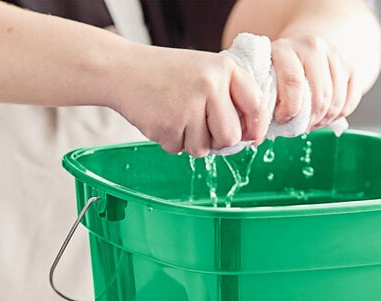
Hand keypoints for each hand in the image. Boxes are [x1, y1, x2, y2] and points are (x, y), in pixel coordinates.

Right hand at [110, 45, 267, 155]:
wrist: (124, 70)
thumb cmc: (170, 75)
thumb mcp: (206, 72)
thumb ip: (231, 97)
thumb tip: (251, 137)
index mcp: (224, 69)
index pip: (255, 105)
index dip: (256, 128)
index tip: (252, 138)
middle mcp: (209, 85)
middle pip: (231, 137)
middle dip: (220, 141)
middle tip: (205, 129)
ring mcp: (187, 106)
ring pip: (204, 149)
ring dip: (193, 142)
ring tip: (178, 117)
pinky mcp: (168, 126)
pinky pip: (181, 150)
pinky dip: (174, 142)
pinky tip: (164, 119)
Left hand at [271, 35, 362, 129]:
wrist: (303, 54)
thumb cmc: (280, 76)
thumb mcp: (267, 83)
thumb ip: (266, 100)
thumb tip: (264, 129)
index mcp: (285, 49)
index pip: (293, 82)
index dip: (289, 110)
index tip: (283, 120)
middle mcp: (312, 46)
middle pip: (319, 98)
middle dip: (309, 120)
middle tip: (300, 126)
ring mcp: (334, 54)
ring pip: (335, 103)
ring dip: (323, 120)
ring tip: (311, 120)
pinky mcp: (350, 65)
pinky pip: (349, 103)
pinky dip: (337, 116)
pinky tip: (324, 114)